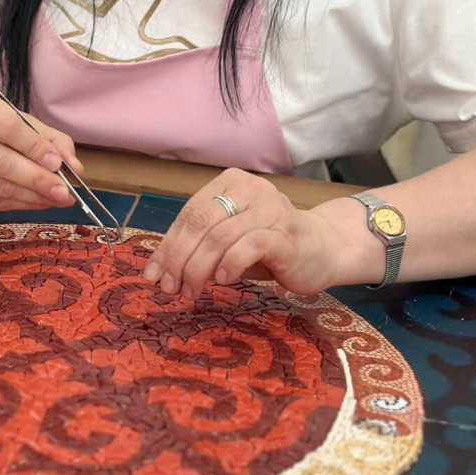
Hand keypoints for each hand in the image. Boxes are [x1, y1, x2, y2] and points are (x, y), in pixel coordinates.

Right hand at [0, 84, 81, 211]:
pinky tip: (34, 201)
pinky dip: (16, 205)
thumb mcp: (19, 118)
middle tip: (64, 191)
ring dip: (30, 197)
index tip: (58, 164)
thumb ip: (49, 139)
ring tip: (55, 198)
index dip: (34, 147)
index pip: (5, 126)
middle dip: (36, 179)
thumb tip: (74, 168)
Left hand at [142, 169, 341, 298]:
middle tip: (168, 288)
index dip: (168, 246)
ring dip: (199, 269)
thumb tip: (159, 271)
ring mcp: (270, 208)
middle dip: (178, 258)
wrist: (323, 248)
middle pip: (201, 222)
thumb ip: (200, 244)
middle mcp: (250, 188)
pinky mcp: (286, 232)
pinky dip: (230, 264)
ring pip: (220, 236)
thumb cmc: (269, 244)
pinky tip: (224, 280)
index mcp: (230, 182)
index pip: (190, 213)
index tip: (152, 275)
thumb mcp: (230, 238)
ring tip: (191, 292)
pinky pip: (250, 245)